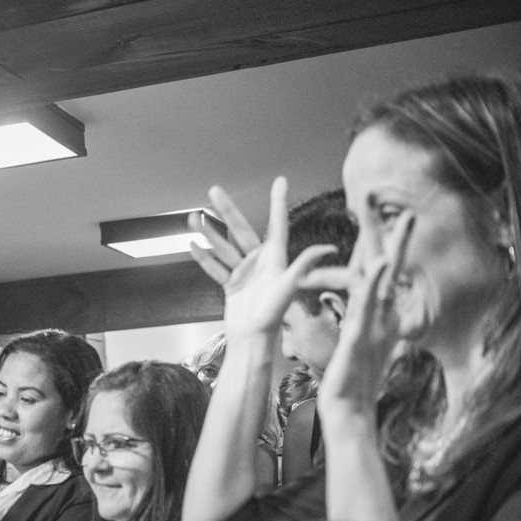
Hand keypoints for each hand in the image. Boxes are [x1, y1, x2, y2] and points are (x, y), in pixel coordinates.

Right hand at [189, 178, 336, 338]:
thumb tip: (328, 248)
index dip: (278, 201)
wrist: (253, 340)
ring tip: (193, 217)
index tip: (280, 181)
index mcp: (274, 258)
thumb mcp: (289, 287)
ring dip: (207, 232)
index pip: (276, 224)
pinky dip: (203, 257)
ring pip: (222, 247)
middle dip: (226, 209)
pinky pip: (215, 268)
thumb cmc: (273, 316)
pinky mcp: (232, 286)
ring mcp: (244, 273)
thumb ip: (305, 265)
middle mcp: (259, 262)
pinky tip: (192, 245)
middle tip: (214, 190)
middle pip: (239, 229)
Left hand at [317, 212, 415, 424]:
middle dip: (390, 236)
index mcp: (374, 312)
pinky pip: (370, 306)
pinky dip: (375, 284)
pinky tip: (382, 264)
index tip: (377, 217)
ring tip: (404, 220)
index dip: (376, 244)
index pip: (373, 271)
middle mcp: (380, 314)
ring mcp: (374, 323)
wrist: (347, 407)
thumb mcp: (354, 340)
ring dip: (392, 249)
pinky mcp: (362, 335)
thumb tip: (357, 307)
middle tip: (396, 205)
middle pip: (387, 267)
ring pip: (384, 280)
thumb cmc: (348, 376)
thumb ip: (358, 320)